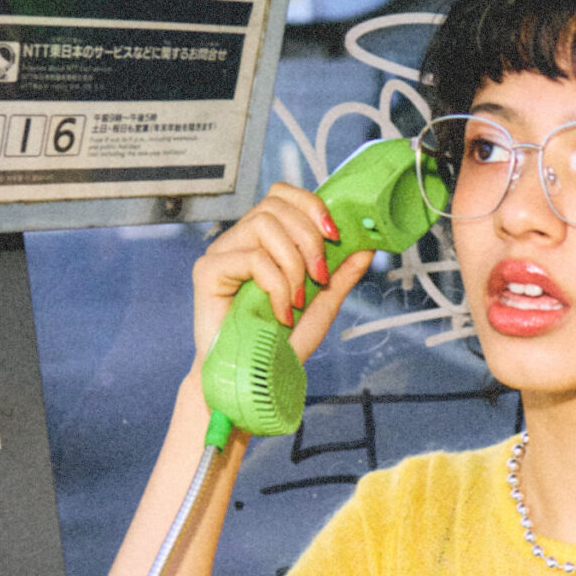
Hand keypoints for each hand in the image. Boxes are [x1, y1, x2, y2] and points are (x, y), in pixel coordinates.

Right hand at [191, 181, 374, 366]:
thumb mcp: (321, 307)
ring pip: (265, 225)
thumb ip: (340, 276)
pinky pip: (252, 258)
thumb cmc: (279, 345)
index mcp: (264, 241)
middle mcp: (240, 240)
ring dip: (293, 264)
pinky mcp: (208, 271)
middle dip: (309, 239)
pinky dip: (277, 286)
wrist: (252, 380)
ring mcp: (222, 253)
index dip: (311, 205)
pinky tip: (280, 313)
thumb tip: (366, 246)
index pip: (283, 195)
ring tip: (297, 300)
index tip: (335, 235)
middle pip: (276, 205)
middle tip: (319, 277)